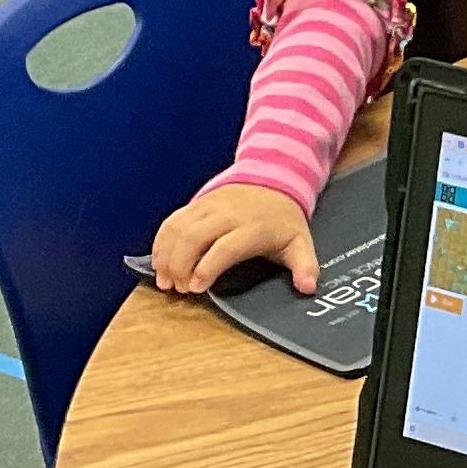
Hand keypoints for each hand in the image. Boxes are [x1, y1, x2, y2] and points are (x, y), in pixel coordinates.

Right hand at [152, 183, 315, 295]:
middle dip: (180, 265)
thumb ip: (305, 266)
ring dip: (165, 254)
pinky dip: (161, 241)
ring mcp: (209, 206)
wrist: (273, 178)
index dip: (207, 267)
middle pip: (194, 237)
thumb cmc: (283, 220)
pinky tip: (158, 261)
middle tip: (177, 289)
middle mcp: (227, 214)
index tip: (196, 288)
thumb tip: (307, 287)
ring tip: (164, 280)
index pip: (224, 247)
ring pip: (178, 227)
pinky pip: (172, 220)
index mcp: (253, 227)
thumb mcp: (301, 243)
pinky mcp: (196, 203)